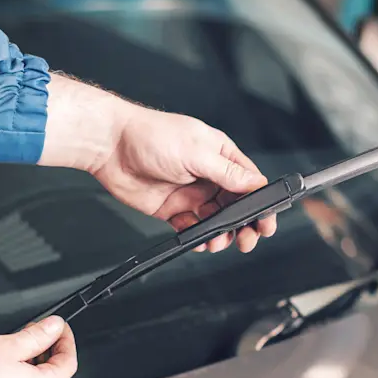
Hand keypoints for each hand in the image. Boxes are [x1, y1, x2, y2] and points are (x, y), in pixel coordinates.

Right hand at [0, 316, 76, 377]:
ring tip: (19, 352)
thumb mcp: (7, 345)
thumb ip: (36, 335)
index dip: (66, 341)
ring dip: (36, 370)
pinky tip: (5, 373)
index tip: (58, 329)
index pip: (69, 362)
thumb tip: (54, 327)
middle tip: (39, 337)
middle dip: (52, 355)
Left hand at [38, 72, 276, 252]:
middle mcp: (208, 175)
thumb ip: (228, 172)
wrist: (110, 146)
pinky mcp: (172, 209)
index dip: (261, 203)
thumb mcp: (197, 152)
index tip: (266, 221)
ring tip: (219, 241)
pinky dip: (198, 237)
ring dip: (221, 234)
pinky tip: (199, 241)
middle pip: (237, 205)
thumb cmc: (151, 136)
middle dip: (245, 224)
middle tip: (248, 239)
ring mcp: (190, 192)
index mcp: (220, 155)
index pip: (250, 182)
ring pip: (216, 220)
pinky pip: (192, 228)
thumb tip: (256, 184)